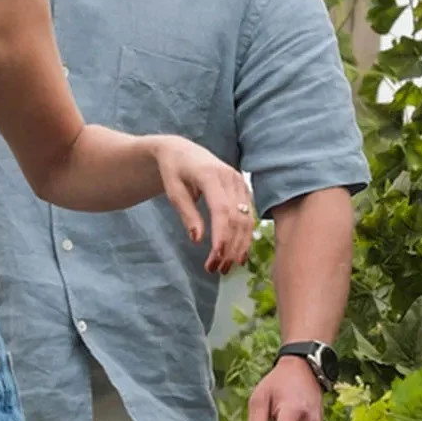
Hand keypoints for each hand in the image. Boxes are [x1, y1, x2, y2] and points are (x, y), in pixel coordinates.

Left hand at [152, 136, 253, 273]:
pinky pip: (248, 216)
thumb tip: (198, 240)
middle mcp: (231, 178)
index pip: (221, 210)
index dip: (221, 235)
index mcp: (210, 175)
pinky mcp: (244, 189)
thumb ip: (187, 214)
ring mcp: (240, 183)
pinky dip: (244, 236)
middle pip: (237, 218)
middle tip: (218, 269)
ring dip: (239, 245)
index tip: (216, 256)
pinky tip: (237, 254)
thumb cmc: (174, 171)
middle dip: (230, 246)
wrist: (182, 151)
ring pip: (246, 219)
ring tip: (227, 267)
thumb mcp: (173, 191)